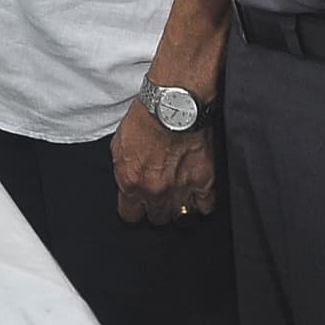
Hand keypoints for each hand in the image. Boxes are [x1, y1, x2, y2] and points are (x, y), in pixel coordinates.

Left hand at [110, 95, 216, 224]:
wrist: (172, 105)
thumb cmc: (144, 118)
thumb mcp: (119, 145)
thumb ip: (123, 170)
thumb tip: (127, 182)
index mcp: (131, 183)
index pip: (130, 215)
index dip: (134, 211)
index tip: (138, 206)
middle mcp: (155, 191)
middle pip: (157, 219)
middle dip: (157, 210)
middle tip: (161, 197)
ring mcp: (181, 189)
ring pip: (182, 219)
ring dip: (180, 211)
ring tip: (180, 201)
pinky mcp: (204, 182)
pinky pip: (205, 207)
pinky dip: (202, 203)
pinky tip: (199, 196)